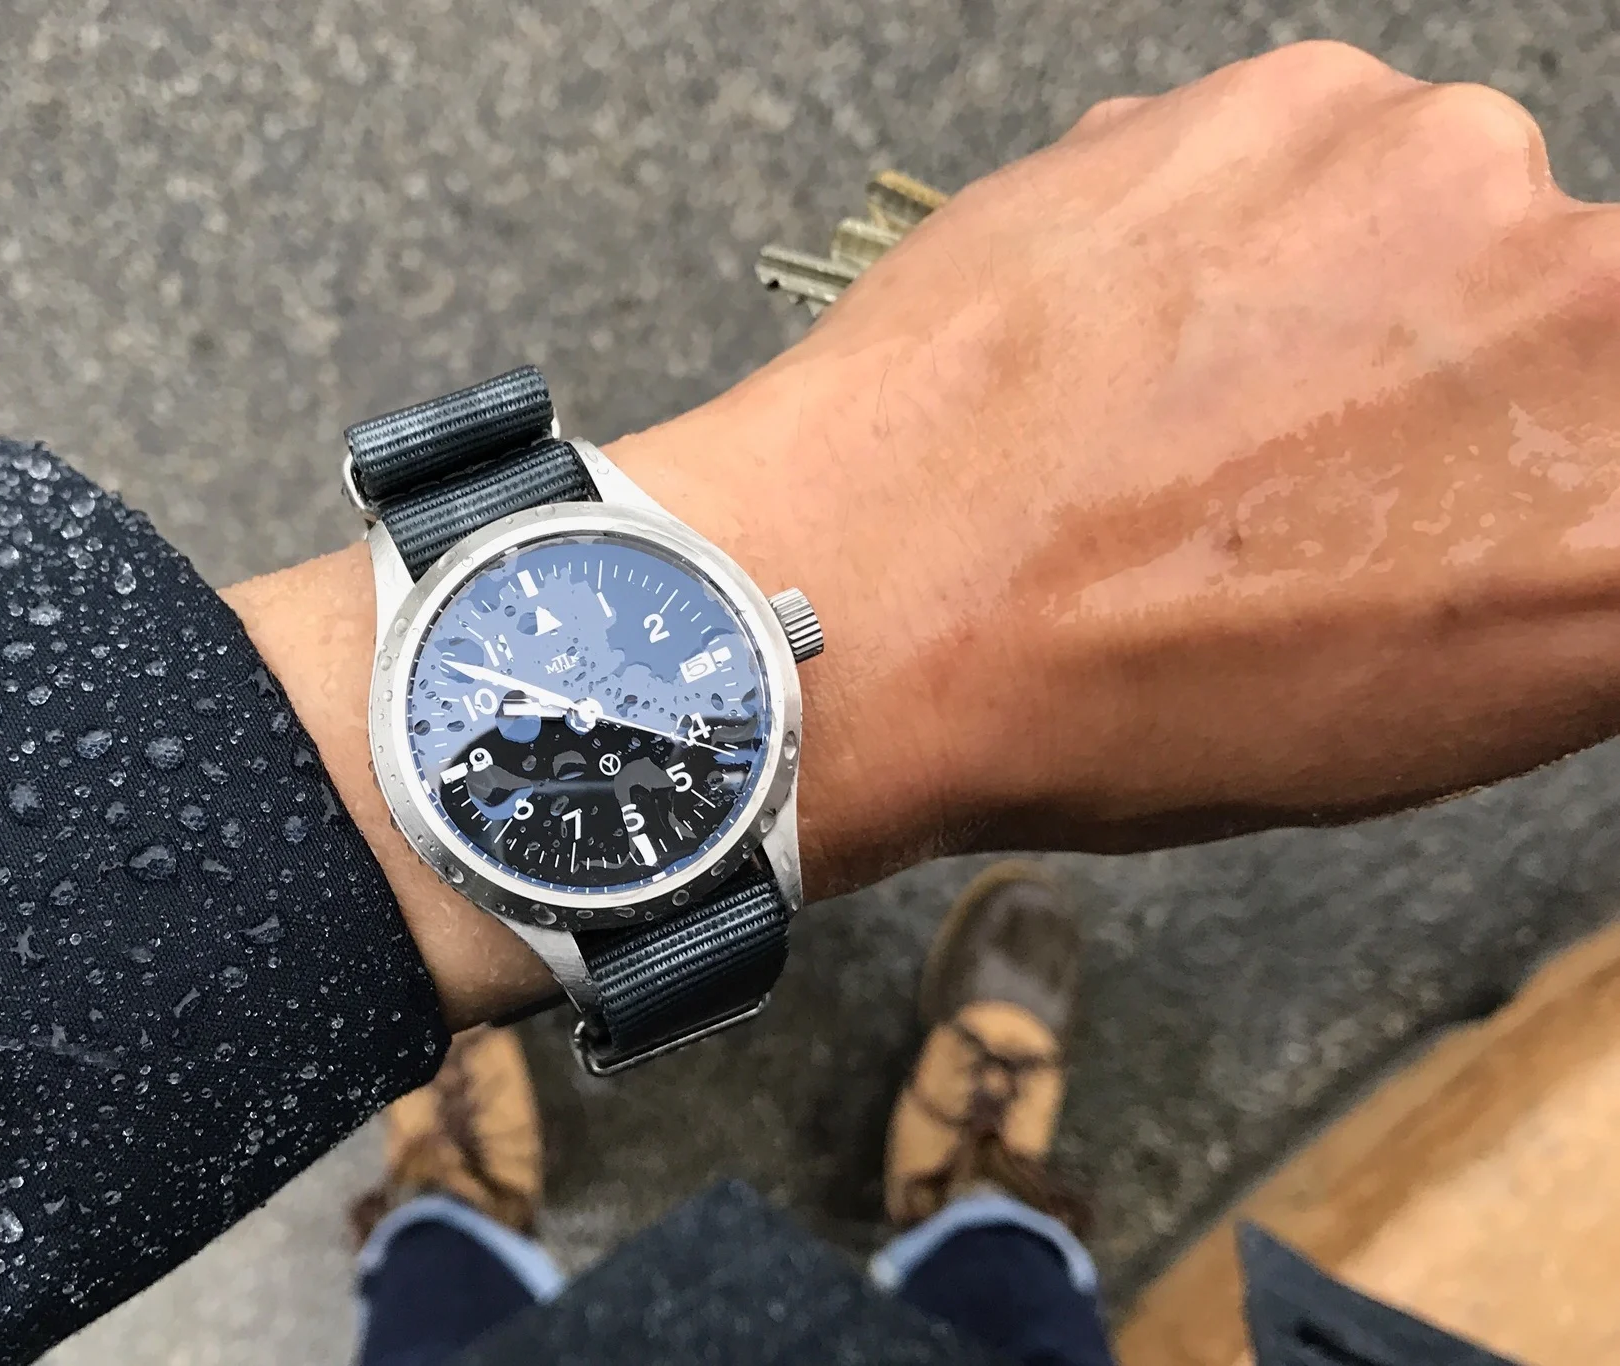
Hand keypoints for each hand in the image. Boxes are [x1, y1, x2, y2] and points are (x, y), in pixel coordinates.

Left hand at [231, 41, 1619, 1022]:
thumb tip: (1552, 482)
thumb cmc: (1116, 709)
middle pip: (1559, 309)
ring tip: (1180, 407)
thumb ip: (1554, 574)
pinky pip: (1309, 153)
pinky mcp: (1294, 94)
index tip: (1449, 483)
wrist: (863, 601)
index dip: (1519, 461)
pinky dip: (1238, 221)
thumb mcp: (1412, 719)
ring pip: (1437, 212)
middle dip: (1452, 373)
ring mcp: (1453, 177)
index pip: (1609, 430)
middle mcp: (1594, 313)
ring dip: (1344, 284)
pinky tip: (1129, 327)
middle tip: (1296, 464)